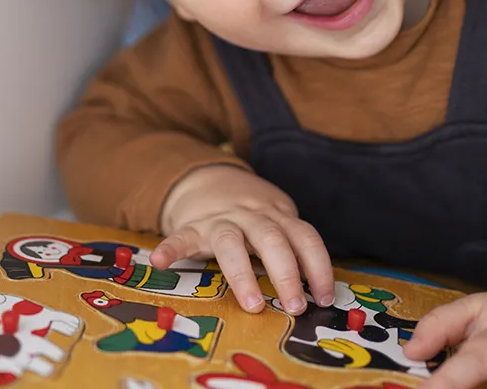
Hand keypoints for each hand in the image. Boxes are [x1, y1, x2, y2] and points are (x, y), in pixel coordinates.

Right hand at [149, 165, 334, 315]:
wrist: (208, 179)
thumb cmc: (251, 213)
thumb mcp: (276, 220)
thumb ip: (293, 247)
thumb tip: (320, 293)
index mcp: (276, 216)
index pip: (305, 237)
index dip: (319, 267)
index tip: (325, 298)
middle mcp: (251, 216)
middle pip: (272, 240)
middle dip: (287, 274)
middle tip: (295, 306)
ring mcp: (219, 221)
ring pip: (231, 242)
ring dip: (243, 274)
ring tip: (252, 304)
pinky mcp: (191, 227)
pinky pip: (180, 237)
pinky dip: (170, 249)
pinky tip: (160, 262)